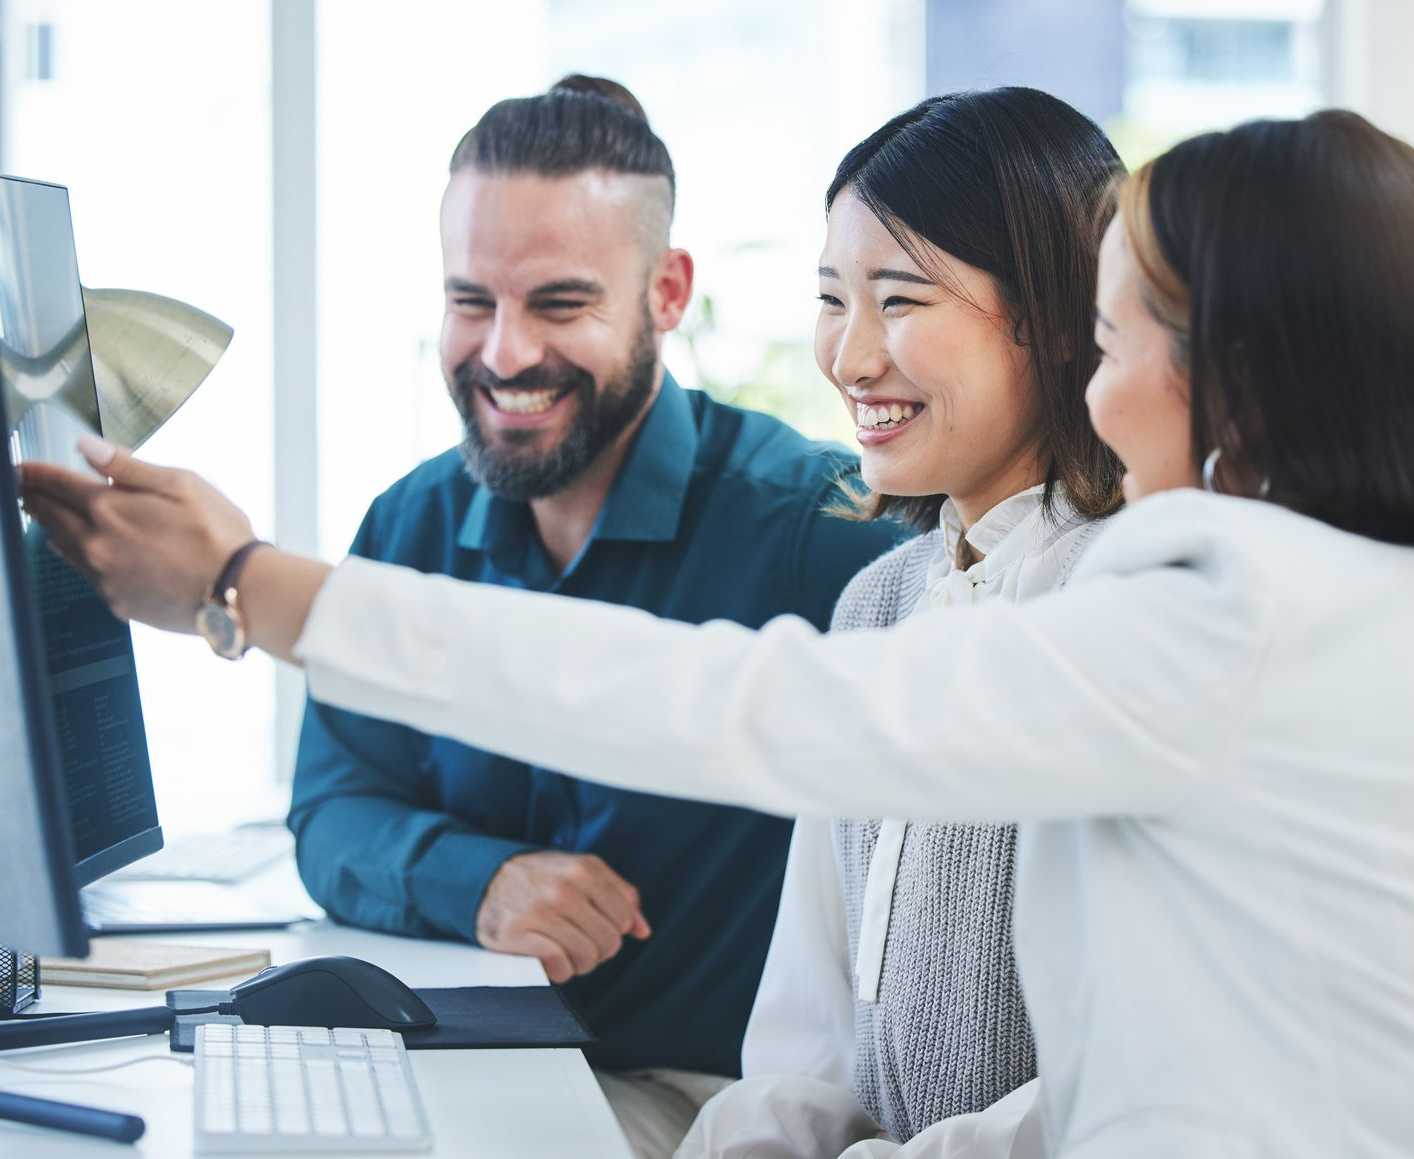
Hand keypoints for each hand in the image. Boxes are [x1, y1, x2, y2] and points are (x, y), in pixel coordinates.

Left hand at [18, 437, 255, 631]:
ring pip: (62, 546)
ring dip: (49, 526)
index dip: (34, 472)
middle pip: (49, 516)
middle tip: (23, 488)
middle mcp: (97, 544)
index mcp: (111, 508)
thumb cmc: (220, 536)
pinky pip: (84, 574)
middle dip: (33, 497)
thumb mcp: (183, 485)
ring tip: (40, 513)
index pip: (56, 483)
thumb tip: (88, 448)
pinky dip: (73, 556)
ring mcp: (105, 576)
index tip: (22, 468)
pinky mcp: (117, 602)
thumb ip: (130, 467)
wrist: (238, 592)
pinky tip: (72, 550)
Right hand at [476, 851, 651, 983]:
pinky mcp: (518, 932)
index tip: (593, 929)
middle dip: (596, 951)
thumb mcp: (581, 872)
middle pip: (608, 943)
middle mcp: (565, 887)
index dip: (612, 932)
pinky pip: (559, 966)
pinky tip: (549, 960)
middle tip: (577, 944)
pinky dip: (558, 972)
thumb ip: (618, 896)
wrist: (484, 877)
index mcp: (585, 869)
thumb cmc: (539, 878)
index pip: (623, 919)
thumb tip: (642, 930)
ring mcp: (540, 909)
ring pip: (586, 958)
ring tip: (562, 951)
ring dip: (577, 964)